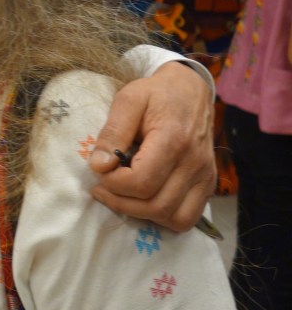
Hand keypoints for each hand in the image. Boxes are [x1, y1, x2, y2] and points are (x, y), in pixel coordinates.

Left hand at [89, 61, 214, 231]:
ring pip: (174, 218)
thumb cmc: (156, 94)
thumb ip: (113, 133)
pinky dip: (163, 217)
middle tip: (103, 187)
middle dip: (121, 202)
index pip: (142, 182)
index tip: (100, 170)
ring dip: (141, 214)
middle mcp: (195, 164)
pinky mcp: (209, 185)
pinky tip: (143, 200)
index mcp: (174, 140)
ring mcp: (206, 177)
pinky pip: (188, 217)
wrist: (190, 91)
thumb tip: (99, 167)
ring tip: (121, 195)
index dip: (114, 184)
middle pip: (157, 205)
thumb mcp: (128, 100)